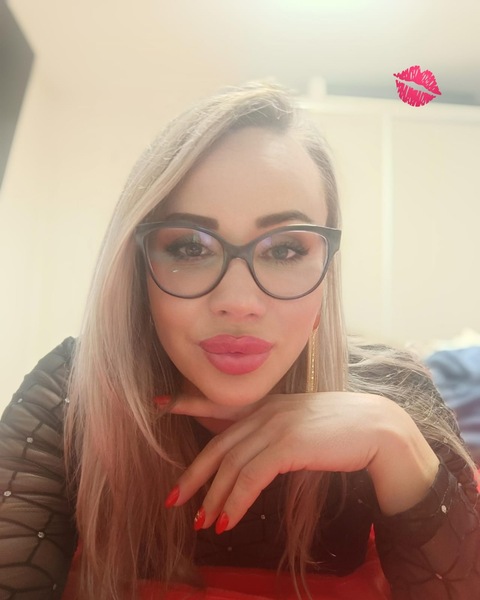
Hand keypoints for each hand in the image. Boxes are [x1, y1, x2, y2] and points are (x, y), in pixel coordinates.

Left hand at [165, 391, 422, 531]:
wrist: (381, 430)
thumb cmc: (346, 432)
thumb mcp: (304, 427)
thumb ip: (278, 436)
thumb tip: (257, 463)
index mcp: (269, 405)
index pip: (221, 404)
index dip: (189, 402)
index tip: (162, 402)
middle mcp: (267, 411)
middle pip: (219, 445)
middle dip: (194, 474)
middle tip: (175, 498)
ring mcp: (276, 425)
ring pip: (230, 465)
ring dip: (214, 498)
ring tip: (203, 522)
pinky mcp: (287, 444)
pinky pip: (250, 477)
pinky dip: (234, 502)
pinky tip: (227, 522)